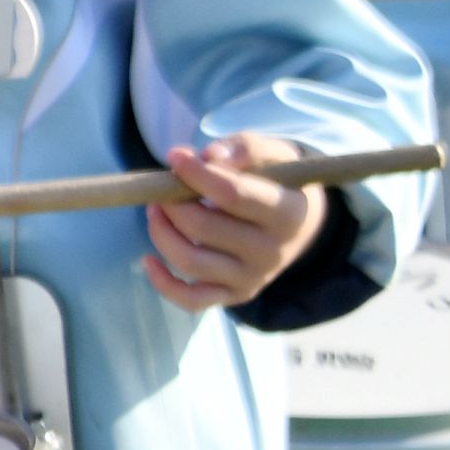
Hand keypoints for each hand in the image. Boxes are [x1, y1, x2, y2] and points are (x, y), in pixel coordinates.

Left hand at [142, 130, 329, 312]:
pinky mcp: (235, 295)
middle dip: (172, 202)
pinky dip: (163, 283)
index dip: (197, 174)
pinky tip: (149, 259)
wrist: (300, 222)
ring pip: (191, 262)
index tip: (175, 157)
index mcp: (287, 213)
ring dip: (161, 232)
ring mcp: (253, 278)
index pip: (232, 195)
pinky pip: (191, 300)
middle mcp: (272, 252)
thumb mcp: (272, 154)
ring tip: (156, 208)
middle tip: (162, 185)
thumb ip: (243, 149)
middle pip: (204, 228)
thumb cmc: (278, 180)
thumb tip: (208, 157)